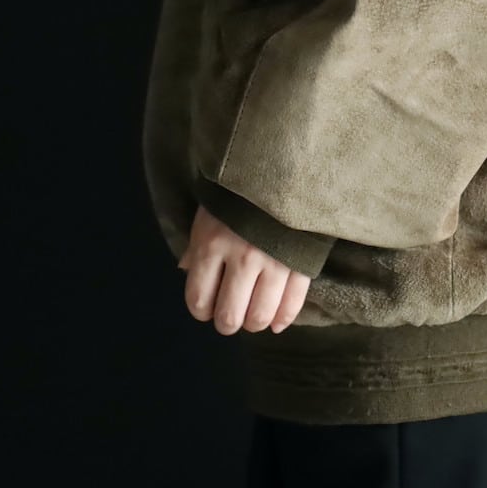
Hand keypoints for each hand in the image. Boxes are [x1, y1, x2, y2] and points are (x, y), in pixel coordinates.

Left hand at [178, 203, 311, 334]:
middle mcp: (241, 257)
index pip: (199, 299)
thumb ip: (197, 246)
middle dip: (227, 322)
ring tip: (252, 316)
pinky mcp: (300, 261)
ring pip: (260, 316)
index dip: (201, 311)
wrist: (282, 163)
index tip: (206, 306)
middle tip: (229, 316)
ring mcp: (274, 260)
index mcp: (212, 244)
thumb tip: (186, 273)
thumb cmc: (238, 191)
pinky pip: (292, 304)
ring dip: (253, 323)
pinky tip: (276, 323)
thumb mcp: (208, 214)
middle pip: (230, 315)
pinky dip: (283, 319)